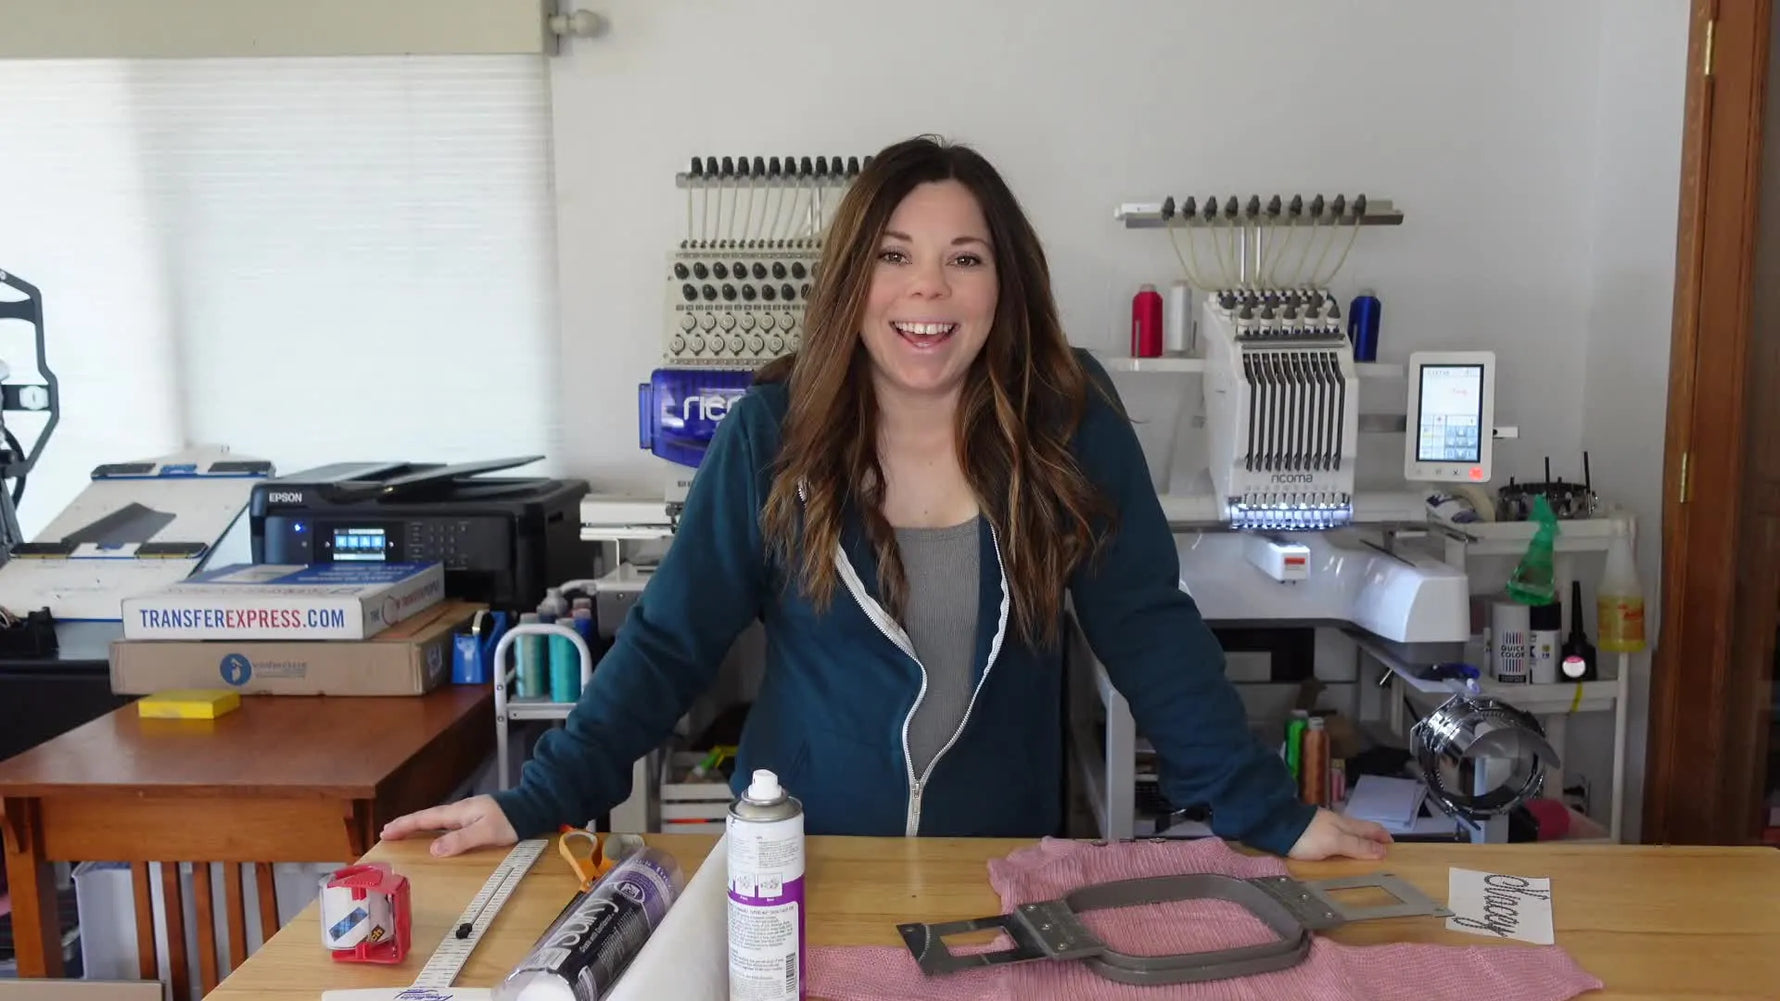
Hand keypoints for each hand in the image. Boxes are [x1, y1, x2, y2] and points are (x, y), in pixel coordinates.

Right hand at [380, 795, 517, 857]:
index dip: (405, 826)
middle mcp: (459, 811)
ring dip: (418, 826)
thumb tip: (433, 850)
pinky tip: (433, 835)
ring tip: (402, 833)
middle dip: (406, 825)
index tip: (385, 832)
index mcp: (458, 813)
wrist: (531, 807)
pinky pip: (446, 824)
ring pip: (435, 820)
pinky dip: (432, 828)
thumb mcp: (486, 832)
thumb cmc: (510, 820)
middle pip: (426, 818)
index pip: (425, 819)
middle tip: (386, 833)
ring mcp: (467, 814)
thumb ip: (461, 840)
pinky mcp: (475, 818)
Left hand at [1287, 807, 1392, 860]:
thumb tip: (1384, 851)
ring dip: (1357, 843)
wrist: (1277, 827)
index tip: (1393, 848)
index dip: (1383, 837)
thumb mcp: (1336, 842)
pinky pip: (1333, 839)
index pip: (1371, 829)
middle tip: (1380, 855)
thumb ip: (1357, 846)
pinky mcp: (1311, 832)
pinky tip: (1338, 853)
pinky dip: (1342, 845)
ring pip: (1346, 834)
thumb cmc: (1309, 836)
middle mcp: (1337, 823)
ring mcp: (1323, 826)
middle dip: (1371, 840)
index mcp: (1346, 824)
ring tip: (1361, 857)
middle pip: (1360, 830)